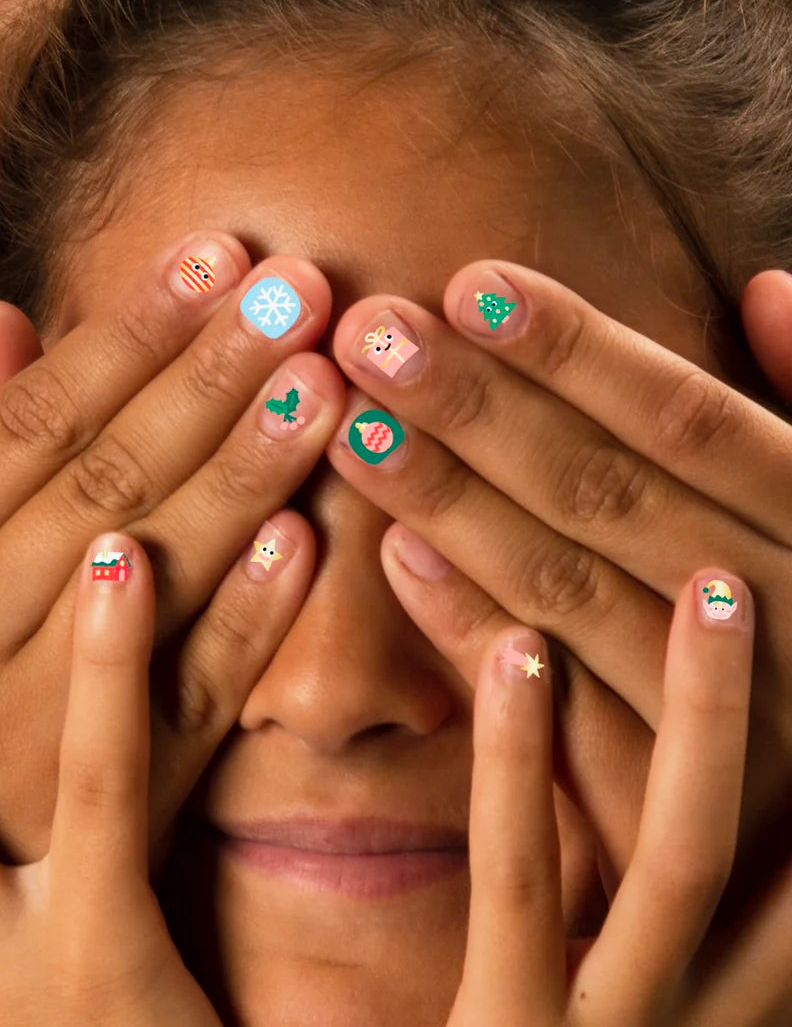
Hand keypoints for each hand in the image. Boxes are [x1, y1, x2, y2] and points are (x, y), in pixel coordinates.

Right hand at [0, 232, 342, 861]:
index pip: (37, 416)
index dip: (134, 330)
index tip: (218, 252)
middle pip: (110, 476)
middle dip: (213, 373)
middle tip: (302, 287)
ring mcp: (43, 715)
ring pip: (161, 571)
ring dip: (250, 470)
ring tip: (326, 379)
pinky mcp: (119, 788)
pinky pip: (196, 692)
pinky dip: (255, 614)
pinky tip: (312, 536)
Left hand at [326, 261, 791, 889]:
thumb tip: (769, 285)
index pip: (690, 422)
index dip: (579, 350)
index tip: (470, 282)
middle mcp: (785, 628)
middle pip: (608, 495)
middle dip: (478, 406)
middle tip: (369, 331)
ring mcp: (731, 736)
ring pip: (569, 594)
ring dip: (453, 503)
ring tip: (354, 425)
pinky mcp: (664, 821)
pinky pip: (558, 720)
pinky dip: (476, 631)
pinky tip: (394, 554)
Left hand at [450, 572, 784, 1024]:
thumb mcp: (639, 1004)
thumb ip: (652, 921)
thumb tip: (691, 811)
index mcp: (745, 1001)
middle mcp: (719, 1015)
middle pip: (789, 839)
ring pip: (686, 846)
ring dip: (706, 708)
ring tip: (711, 582)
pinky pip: (526, 878)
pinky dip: (523, 758)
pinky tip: (516, 650)